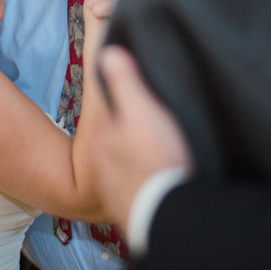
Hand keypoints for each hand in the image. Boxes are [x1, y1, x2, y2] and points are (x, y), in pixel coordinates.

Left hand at [91, 46, 191, 229]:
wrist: (168, 218)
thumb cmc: (156, 160)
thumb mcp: (142, 111)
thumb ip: (123, 81)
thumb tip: (107, 52)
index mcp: (102, 142)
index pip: (112, 118)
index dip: (130, 112)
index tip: (148, 113)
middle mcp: (102, 170)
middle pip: (119, 146)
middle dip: (133, 142)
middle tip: (160, 139)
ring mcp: (115, 196)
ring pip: (127, 173)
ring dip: (140, 168)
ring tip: (163, 162)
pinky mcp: (131, 216)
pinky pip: (138, 196)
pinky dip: (147, 190)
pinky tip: (162, 187)